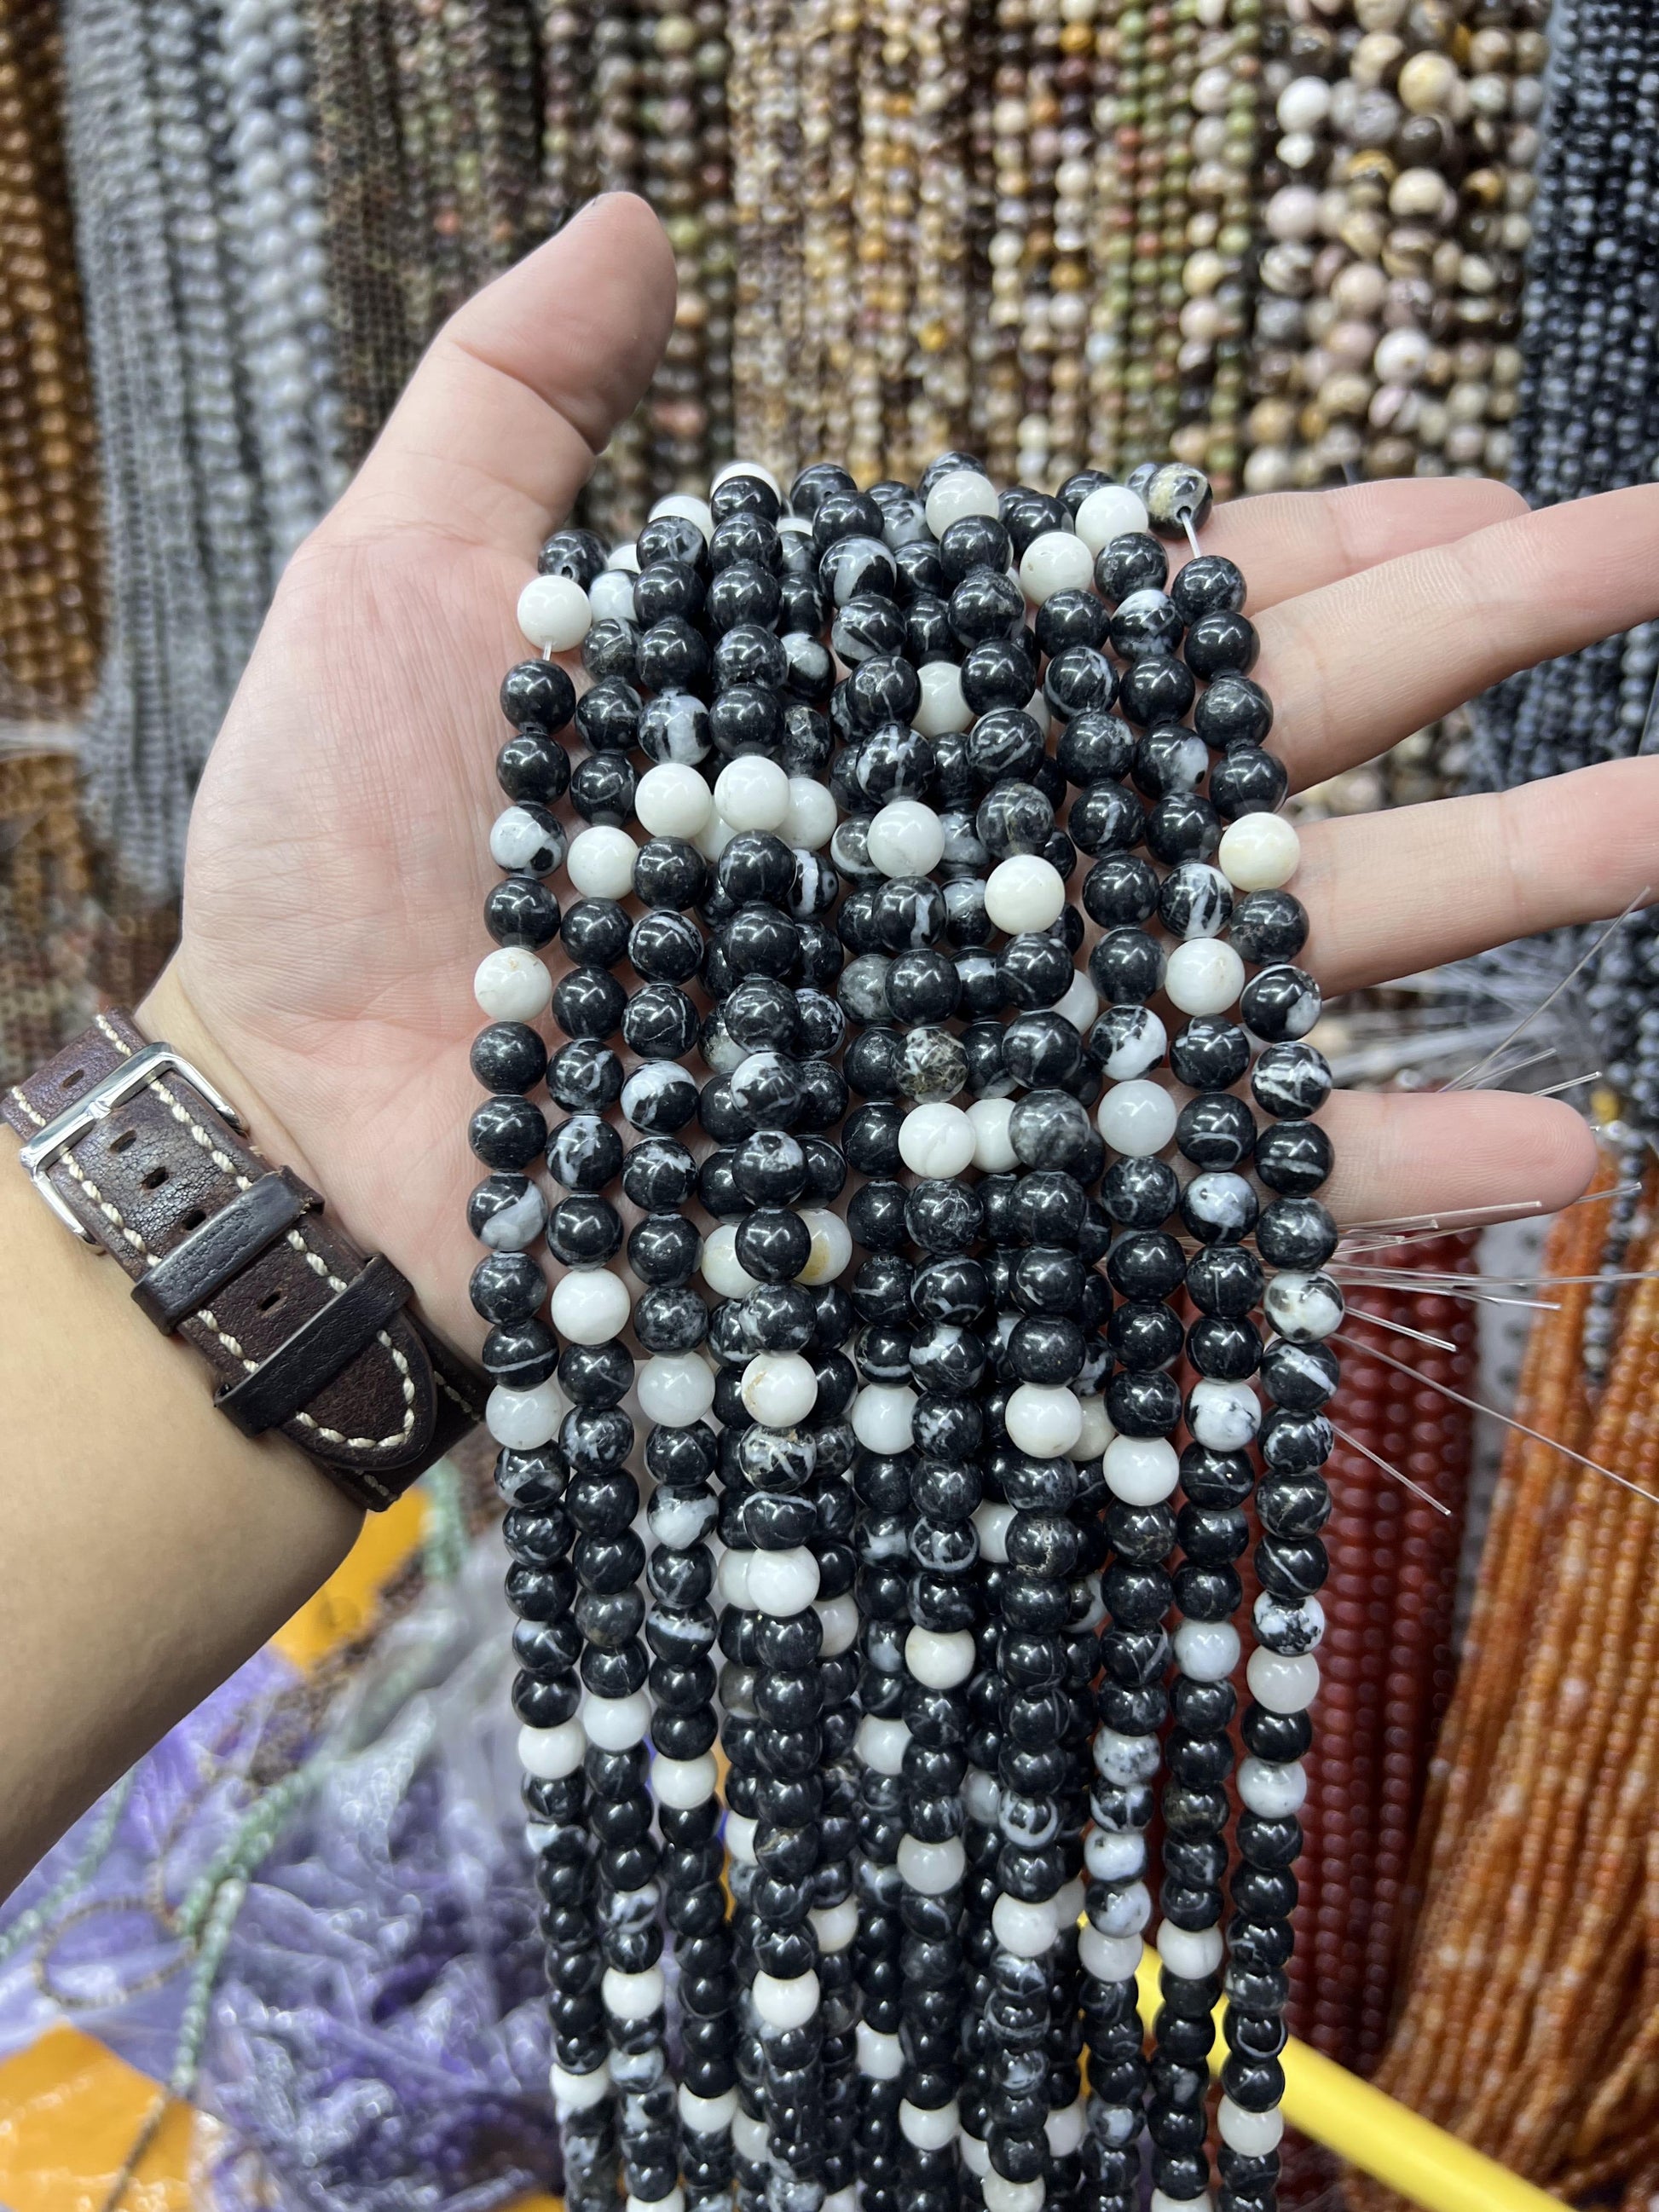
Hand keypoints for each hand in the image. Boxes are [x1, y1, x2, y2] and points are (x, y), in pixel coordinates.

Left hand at [144, 190, 1658, 1358]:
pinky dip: (1367, 1173)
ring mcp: (999, 1041)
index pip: (1155, 613)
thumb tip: (640, 216)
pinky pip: (1202, 1186)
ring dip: (1500, 895)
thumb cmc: (344, 859)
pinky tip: (1554, 1145)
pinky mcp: (978, 1195)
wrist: (302, 1122)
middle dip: (1491, 663)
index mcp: (898, 721)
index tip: (1505, 496)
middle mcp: (985, 872)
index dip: (1339, 545)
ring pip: (1287, 952)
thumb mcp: (419, 584)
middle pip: (1278, 753)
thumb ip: (525, 407)